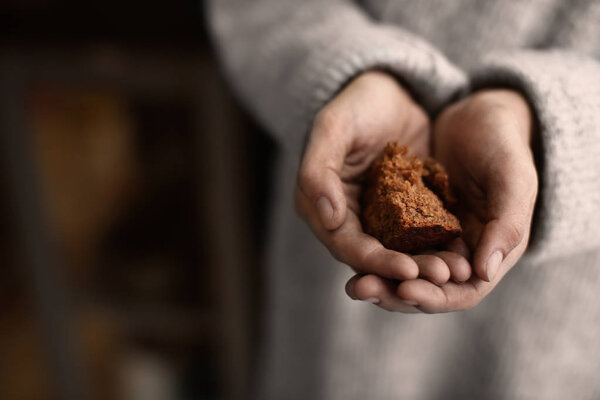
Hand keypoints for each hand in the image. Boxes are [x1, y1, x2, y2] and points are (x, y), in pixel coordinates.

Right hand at [296, 71, 470, 310]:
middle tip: (441, 277)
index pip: (345, 245)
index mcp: (321, 206)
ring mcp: (376, 217)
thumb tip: (327, 218)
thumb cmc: (356, 103)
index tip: (407, 270)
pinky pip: (419, 235)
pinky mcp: (403, 211)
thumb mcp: (333, 127)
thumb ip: (319, 171)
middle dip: (406, 271)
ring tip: (456, 271)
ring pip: (398, 251)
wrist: (390, 90)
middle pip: (374, 257)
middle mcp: (346, 219)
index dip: (374, 262)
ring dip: (425, 264)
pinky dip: (437, 245)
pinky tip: (462, 252)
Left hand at [346, 89, 537, 311]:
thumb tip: (484, 274)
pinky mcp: (409, 218)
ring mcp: (433, 236)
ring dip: (380, 277)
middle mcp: (461, 252)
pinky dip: (373, 249)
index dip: (435, 296)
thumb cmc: (503, 142)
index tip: (405, 289)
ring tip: (354, 283)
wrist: (478, 112)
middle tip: (363, 288)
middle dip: (395, 292)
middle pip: (426, 287)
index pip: (463, 292)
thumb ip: (508, 224)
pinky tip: (347, 246)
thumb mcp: (513, 178)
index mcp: (492, 251)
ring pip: (404, 268)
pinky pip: (389, 240)